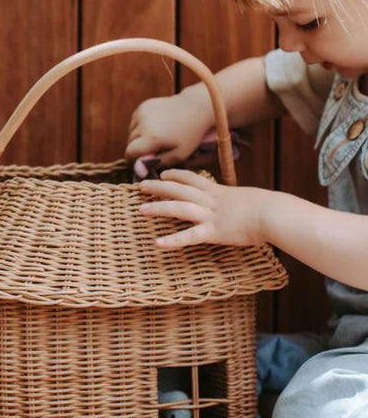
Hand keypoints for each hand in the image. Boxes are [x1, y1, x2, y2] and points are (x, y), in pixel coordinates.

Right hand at [125, 90, 212, 165]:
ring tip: (155, 138)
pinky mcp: (143, 106)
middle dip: (138, 149)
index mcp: (152, 137)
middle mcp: (144, 123)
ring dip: (138, 138)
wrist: (196, 108)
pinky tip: (154, 127)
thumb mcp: (178, 155)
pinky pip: (135, 122)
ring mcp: (142, 112)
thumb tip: (137, 170)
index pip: (130, 153)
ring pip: (131, 132)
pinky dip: (141, 127)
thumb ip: (155, 163)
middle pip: (129, 143)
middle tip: (153, 150)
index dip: (133, 161)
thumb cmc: (189, 135)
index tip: (141, 163)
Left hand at [138, 169, 271, 247]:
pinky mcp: (214, 232)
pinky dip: (173, 241)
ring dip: (158, 208)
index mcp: (219, 192)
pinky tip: (158, 244)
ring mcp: (210, 216)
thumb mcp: (248, 199)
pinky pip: (190, 237)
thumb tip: (237, 203)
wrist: (275, 214)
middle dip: (159, 187)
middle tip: (141, 185)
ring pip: (179, 208)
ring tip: (141, 210)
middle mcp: (211, 201)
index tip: (164, 173)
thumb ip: (236, 201)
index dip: (177, 175)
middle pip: (179, 189)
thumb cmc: (269, 208)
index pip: (193, 179)